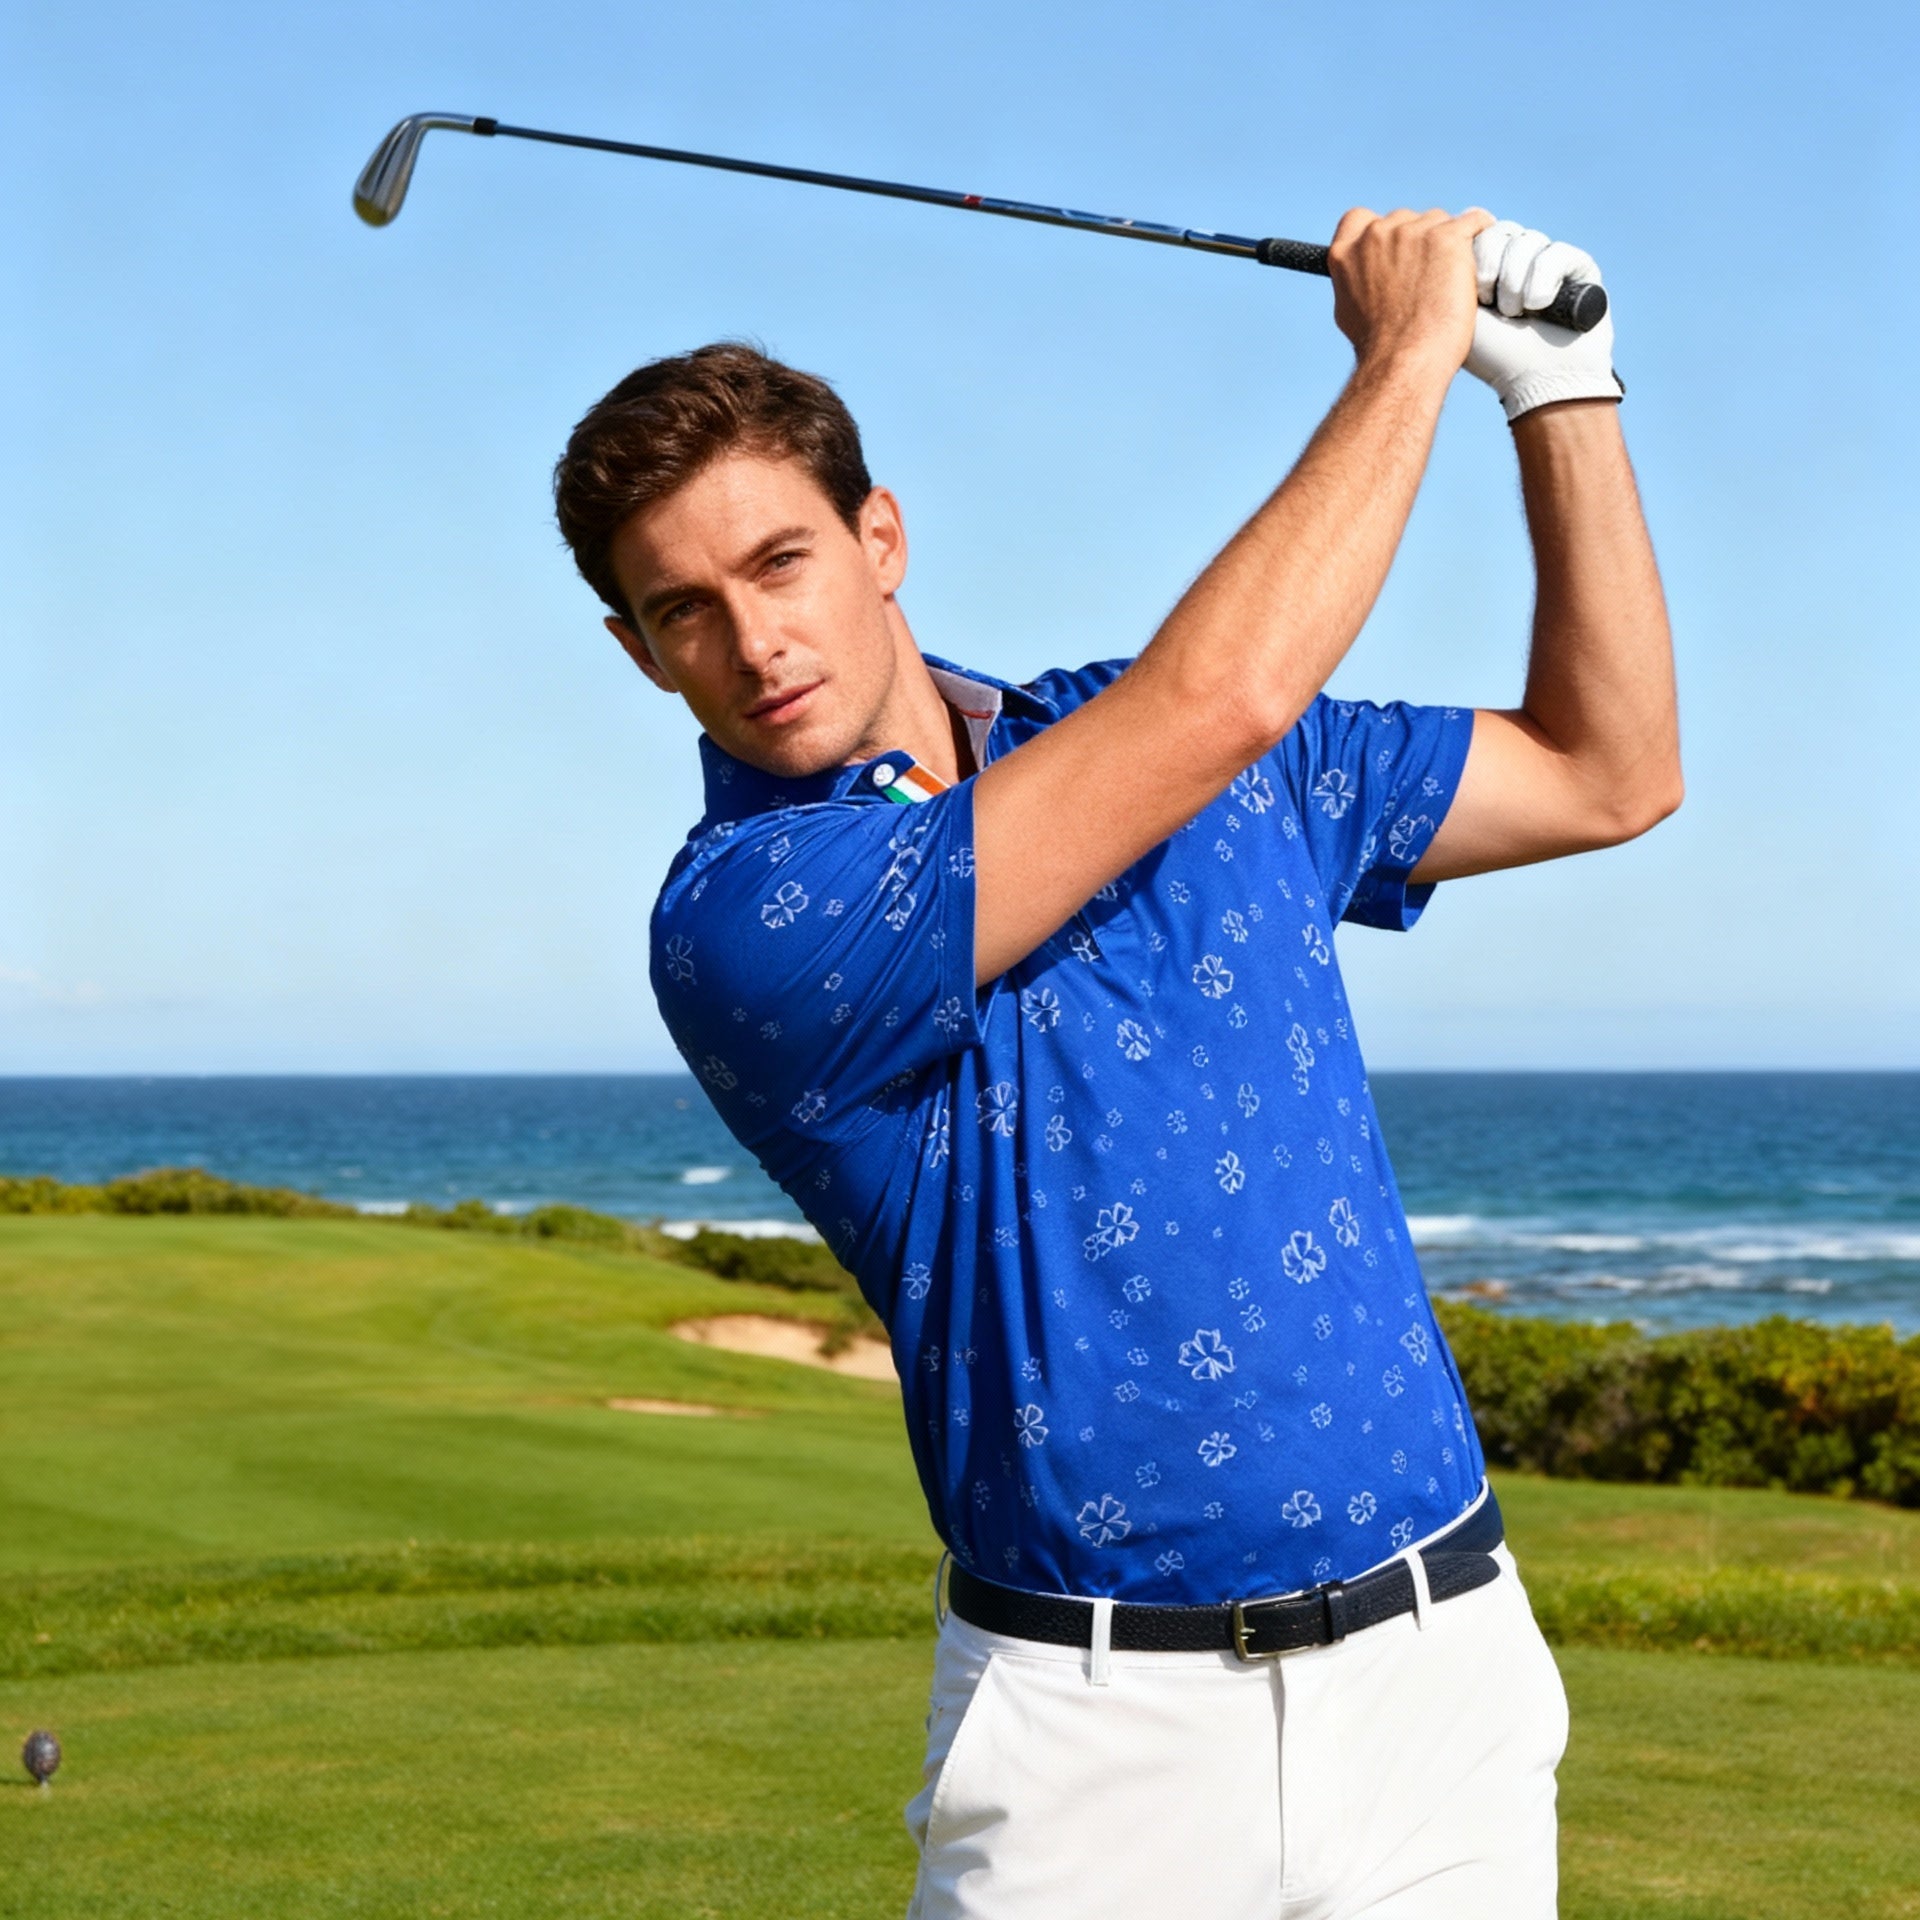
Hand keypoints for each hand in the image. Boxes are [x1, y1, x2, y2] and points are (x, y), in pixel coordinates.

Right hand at [1329, 206, 1494, 385]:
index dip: (1379, 230)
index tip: (1393, 246)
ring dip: (1446, 242)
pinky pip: (1473, 222)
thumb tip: (1366, 275)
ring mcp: (1411, 232)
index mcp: (1346, 252)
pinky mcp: (1447, 237)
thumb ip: (1356, 281)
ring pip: (1438, 222)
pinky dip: (1480, 232)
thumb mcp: (1348, 310)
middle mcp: (1375, 235)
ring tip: (1451, 279)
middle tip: (1428, 275)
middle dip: (1417, 241)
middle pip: (1405, 220)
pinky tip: (1481, 248)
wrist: (1404, 361)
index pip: (1360, 219)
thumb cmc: (1378, 347)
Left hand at [1464, 220, 1623, 421]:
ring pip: (1527, 241)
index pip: (1479, 231)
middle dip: (1493, 269)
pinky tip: (1540, 307)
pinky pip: (1556, 252)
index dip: (1476, 257)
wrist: (1536, 380)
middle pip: (1501, 230)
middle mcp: (1521, 260)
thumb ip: (1449, 272)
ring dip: (1516, 282)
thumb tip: (1451, 230)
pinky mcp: (1580, 267)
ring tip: (1518, 315)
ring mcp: (1550, 262)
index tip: (1475, 295)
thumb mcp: (1458, 311)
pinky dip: (1543, 280)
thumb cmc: (1493, 355)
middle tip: (1494, 306)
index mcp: (1491, 267)